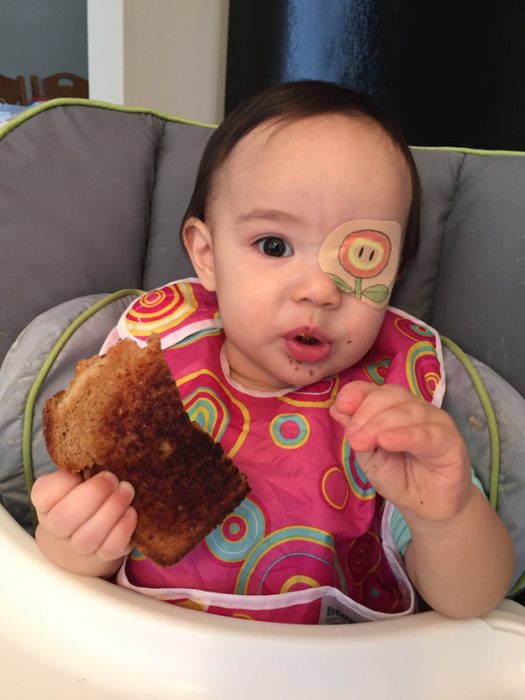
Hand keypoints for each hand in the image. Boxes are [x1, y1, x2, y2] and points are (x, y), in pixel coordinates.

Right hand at [31, 470, 136, 568]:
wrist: (83, 532)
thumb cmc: (82, 495)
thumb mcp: (76, 478)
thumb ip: (81, 467)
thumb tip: (104, 449)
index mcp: (47, 502)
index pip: (45, 494)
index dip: (64, 482)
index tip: (85, 468)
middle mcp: (58, 527)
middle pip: (65, 518)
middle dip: (94, 494)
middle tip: (113, 478)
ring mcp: (79, 546)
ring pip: (89, 536)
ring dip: (112, 510)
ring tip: (127, 490)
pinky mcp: (103, 555)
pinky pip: (110, 548)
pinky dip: (123, 528)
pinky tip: (131, 511)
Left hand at [330, 381, 471, 522]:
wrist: (425, 507)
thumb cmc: (398, 477)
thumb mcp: (369, 455)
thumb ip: (356, 432)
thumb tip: (336, 408)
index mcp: (393, 407)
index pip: (375, 389)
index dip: (357, 393)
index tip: (340, 406)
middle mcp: (415, 408)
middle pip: (391, 395)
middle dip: (367, 412)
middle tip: (352, 436)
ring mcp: (435, 422)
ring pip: (408, 411)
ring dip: (381, 424)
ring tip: (363, 441)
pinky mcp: (451, 442)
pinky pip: (427, 434)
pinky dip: (405, 435)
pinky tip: (387, 441)